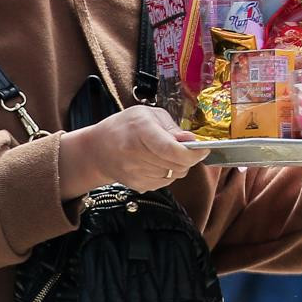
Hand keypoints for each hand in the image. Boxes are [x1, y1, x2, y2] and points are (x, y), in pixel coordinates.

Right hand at [58, 106, 209, 197]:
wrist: (97, 149)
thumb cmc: (125, 126)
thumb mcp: (148, 115)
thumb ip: (172, 128)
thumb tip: (192, 142)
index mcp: (140, 130)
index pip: (172, 150)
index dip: (193, 153)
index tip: (204, 150)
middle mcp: (135, 153)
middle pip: (177, 165)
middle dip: (187, 158)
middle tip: (183, 149)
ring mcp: (135, 173)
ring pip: (174, 175)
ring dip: (177, 166)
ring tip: (164, 154)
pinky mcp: (137, 185)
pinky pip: (164, 183)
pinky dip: (166, 174)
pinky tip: (154, 163)